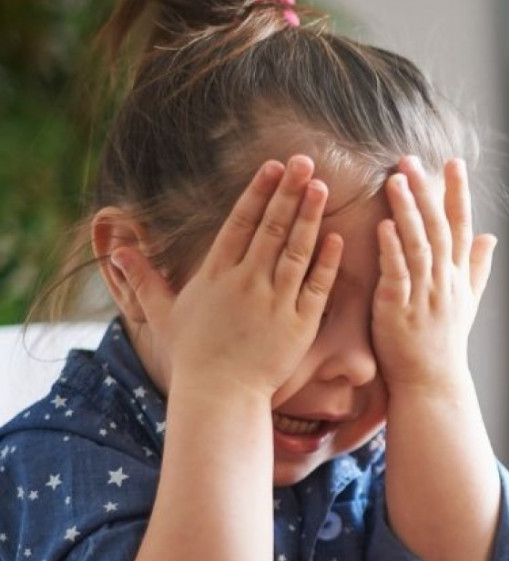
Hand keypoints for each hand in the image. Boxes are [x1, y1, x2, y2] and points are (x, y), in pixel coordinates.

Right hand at [112, 155, 342, 398]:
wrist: (220, 394)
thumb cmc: (194, 356)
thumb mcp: (164, 314)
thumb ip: (145, 279)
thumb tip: (117, 250)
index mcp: (216, 274)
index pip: (240, 223)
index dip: (258, 192)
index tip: (272, 166)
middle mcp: (246, 282)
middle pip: (271, 228)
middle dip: (288, 192)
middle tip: (304, 161)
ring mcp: (275, 302)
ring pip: (296, 250)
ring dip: (309, 217)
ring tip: (322, 187)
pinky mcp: (299, 324)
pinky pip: (317, 286)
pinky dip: (326, 262)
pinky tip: (336, 238)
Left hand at [371, 156, 496, 395]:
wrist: (432, 383)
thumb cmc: (445, 343)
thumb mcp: (467, 303)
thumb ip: (476, 267)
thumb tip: (492, 237)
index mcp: (458, 276)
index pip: (462, 226)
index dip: (458, 193)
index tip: (454, 162)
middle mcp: (445, 282)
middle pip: (439, 228)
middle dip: (427, 192)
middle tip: (411, 160)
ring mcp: (423, 295)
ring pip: (418, 245)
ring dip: (407, 212)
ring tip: (395, 180)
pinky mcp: (399, 310)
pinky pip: (397, 274)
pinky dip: (391, 250)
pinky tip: (383, 226)